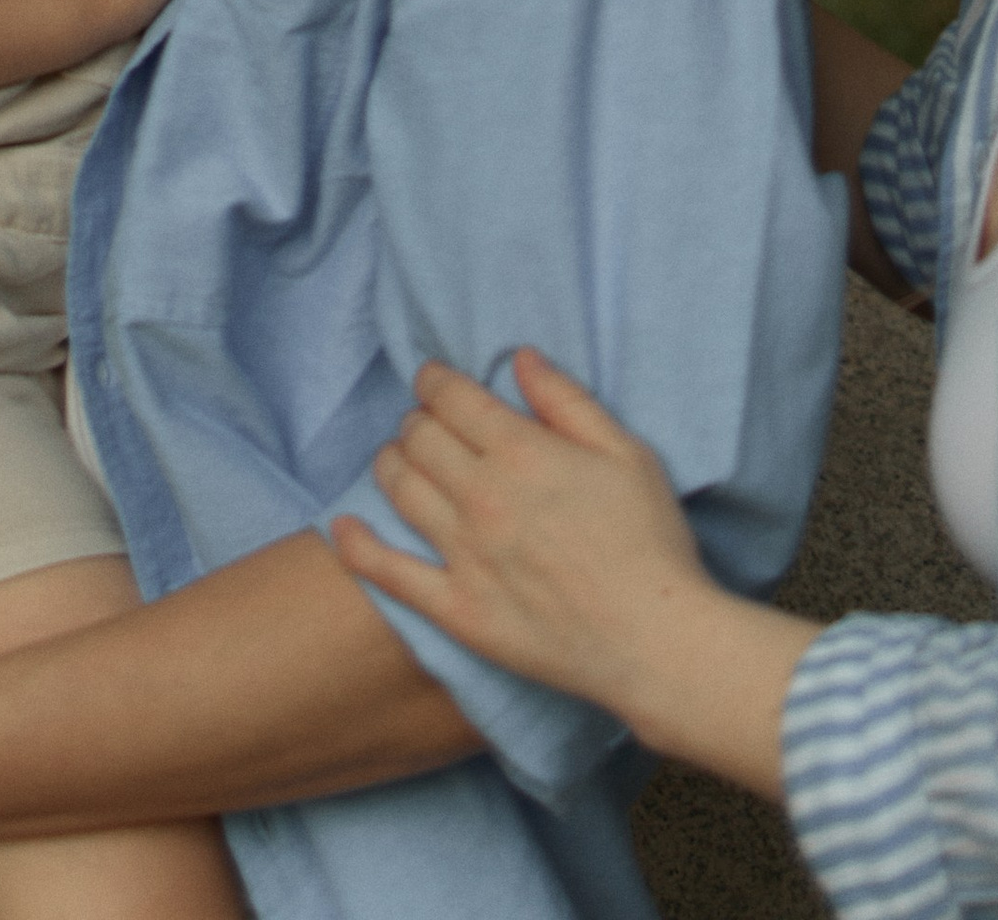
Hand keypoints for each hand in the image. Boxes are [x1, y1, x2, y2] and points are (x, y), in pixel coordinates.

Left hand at [333, 353, 706, 724]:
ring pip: (401, 489)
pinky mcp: (459, 610)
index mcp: (523, 452)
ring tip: (400, 459)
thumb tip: (520, 357)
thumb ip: (567, 400)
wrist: (656, 641)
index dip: (435, 382)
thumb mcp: (625, 452)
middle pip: (420, 438)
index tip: (433, 382)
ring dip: (392, 463)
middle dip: (417, 420)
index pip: (453, 398)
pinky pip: (391, 573)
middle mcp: (483, 497)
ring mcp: (465, 555)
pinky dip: (358, 546)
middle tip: (427, 425)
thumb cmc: (651, 542)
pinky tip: (341, 528)